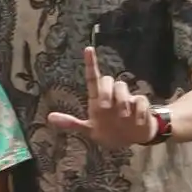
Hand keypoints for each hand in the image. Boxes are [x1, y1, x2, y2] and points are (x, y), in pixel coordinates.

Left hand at [47, 46, 165, 148]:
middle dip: (106, 91)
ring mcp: (127, 99)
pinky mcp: (141, 106)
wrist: (129, 142)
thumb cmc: (107, 131)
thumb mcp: (88, 130)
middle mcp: (111, 96)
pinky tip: (136, 121)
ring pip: (123, 87)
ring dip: (122, 101)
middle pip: (109, 80)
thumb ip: (71, 123)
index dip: (91, 63)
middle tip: (105, 107)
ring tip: (122, 116)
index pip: (93, 77)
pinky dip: (138, 111)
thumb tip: (50, 117)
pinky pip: (140, 100)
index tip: (88, 49)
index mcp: (97, 99)